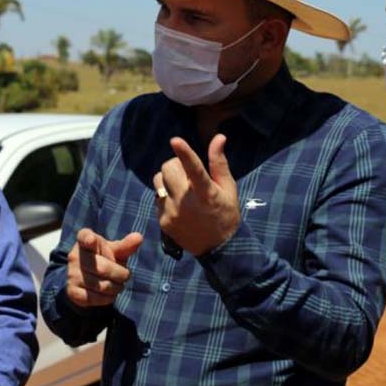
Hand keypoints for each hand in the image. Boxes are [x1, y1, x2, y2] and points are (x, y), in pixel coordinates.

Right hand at [66, 228, 143, 307]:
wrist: (87, 280)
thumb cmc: (105, 259)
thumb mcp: (115, 251)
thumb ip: (126, 245)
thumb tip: (139, 237)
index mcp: (85, 240)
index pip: (84, 236)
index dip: (88, 239)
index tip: (92, 240)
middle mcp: (74, 256)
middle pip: (102, 268)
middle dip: (120, 274)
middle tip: (126, 275)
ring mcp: (71, 274)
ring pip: (99, 285)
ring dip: (116, 287)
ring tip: (119, 284)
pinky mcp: (72, 291)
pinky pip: (94, 298)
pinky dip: (107, 298)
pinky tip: (110, 294)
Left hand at [153, 134, 239, 256]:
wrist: (219, 248)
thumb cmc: (226, 213)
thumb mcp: (228, 188)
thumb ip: (219, 162)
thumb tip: (219, 137)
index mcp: (206, 193)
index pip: (194, 169)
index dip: (185, 153)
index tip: (175, 140)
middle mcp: (187, 203)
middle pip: (168, 168)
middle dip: (176, 165)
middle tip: (186, 173)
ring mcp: (172, 213)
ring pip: (158, 181)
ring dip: (168, 179)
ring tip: (181, 189)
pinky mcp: (163, 222)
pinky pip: (157, 198)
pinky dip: (166, 196)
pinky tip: (179, 206)